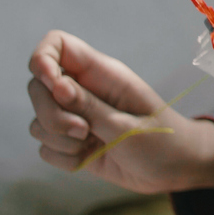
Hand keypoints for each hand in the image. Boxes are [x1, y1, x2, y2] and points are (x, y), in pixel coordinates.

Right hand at [27, 30, 213, 193]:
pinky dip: (63, 158)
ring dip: (58, 138)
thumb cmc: (162, 141)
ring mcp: (77, 117)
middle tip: (83, 131)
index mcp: (103, 74)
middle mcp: (86, 91)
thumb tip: (56, 85)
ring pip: (38, 120)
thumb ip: (90, 107)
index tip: (52, 85)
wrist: (176, 170)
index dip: (43, 59)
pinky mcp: (73, 142)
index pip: (58, 44)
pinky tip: (89, 159)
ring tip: (91, 144)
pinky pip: (46, 147)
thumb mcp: (127, 126)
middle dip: (50, 113)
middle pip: (37, 87)